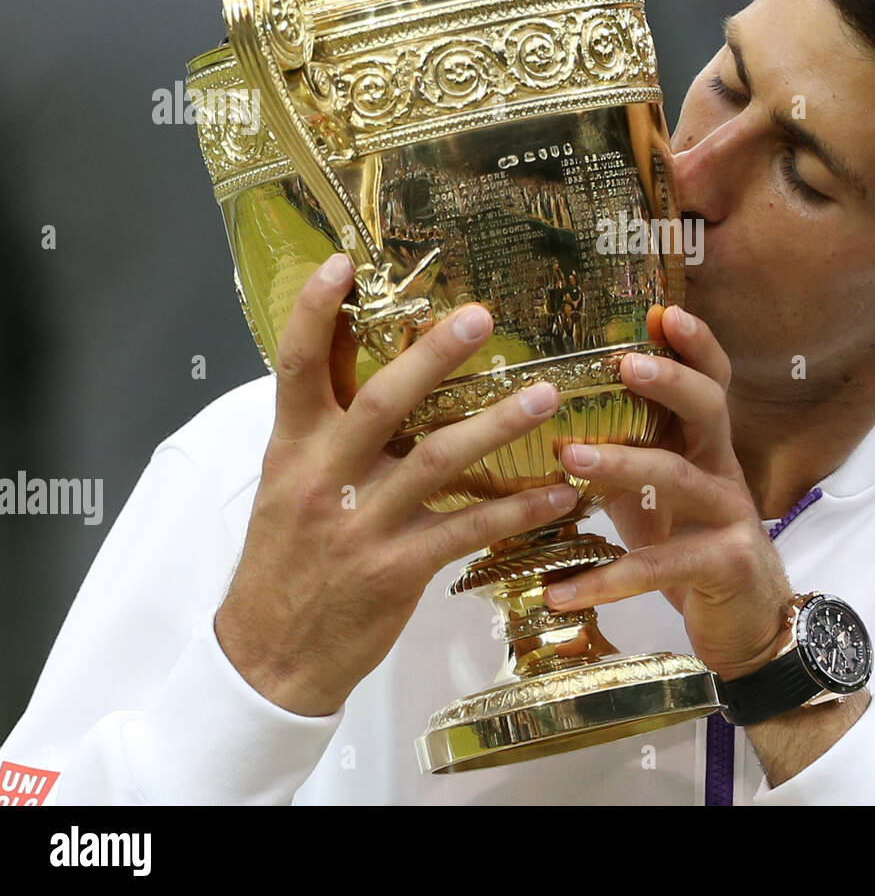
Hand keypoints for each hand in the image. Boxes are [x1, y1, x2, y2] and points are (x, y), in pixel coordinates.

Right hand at [215, 253, 576, 716]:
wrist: (269, 657)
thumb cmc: (284, 559)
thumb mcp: (286, 482)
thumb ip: (320, 425)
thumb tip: (351, 352)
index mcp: (292, 447)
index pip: (294, 366)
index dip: (314, 311)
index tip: (343, 263)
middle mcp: (325, 477)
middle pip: (382, 401)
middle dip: (433, 355)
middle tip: (481, 316)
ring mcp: (363, 524)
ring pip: (438, 460)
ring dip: (498, 425)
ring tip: (546, 395)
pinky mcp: (398, 570)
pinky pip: (468, 531)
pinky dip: (516, 510)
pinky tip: (559, 494)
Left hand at [542, 305, 793, 681]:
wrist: (747, 624)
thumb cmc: (689, 547)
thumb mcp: (655, 496)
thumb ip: (622, 456)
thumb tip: (544, 424)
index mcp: (704, 445)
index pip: (710, 381)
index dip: (694, 344)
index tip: (661, 311)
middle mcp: (722, 469)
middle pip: (709, 407)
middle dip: (669, 380)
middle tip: (624, 363)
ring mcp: (729, 515)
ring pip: (679, 477)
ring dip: (622, 463)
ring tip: (570, 456)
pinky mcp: (724, 564)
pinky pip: (660, 565)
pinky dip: (606, 578)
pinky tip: (560, 590)